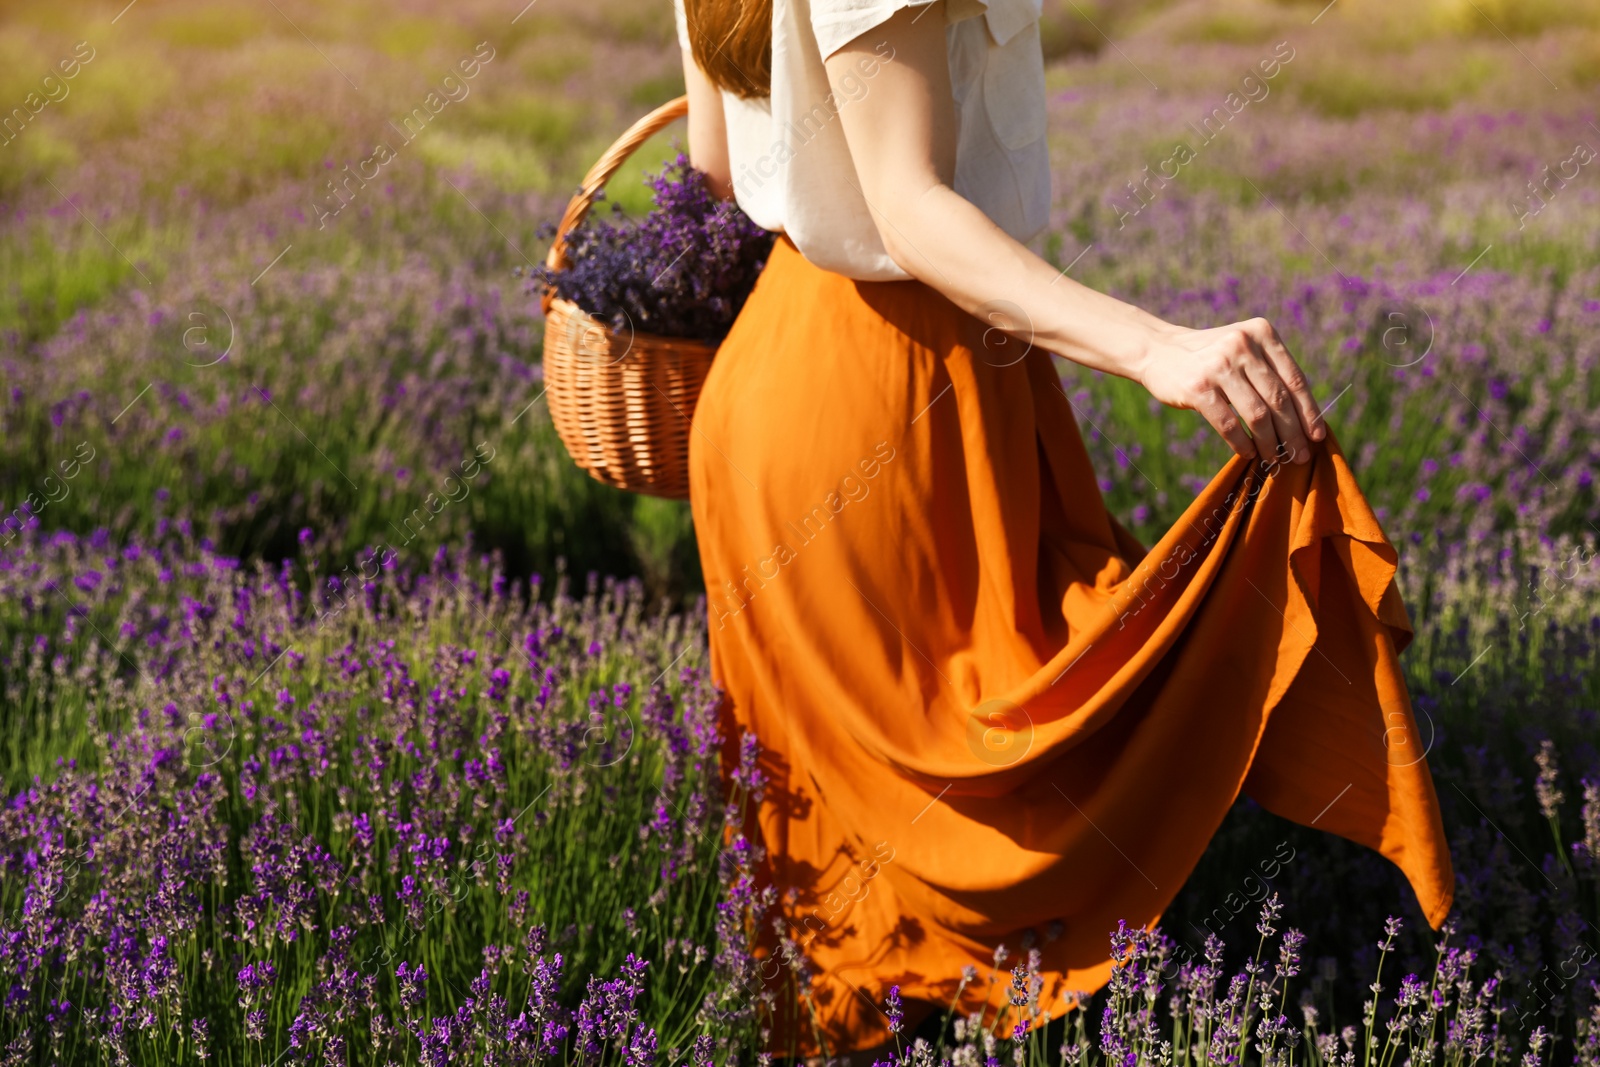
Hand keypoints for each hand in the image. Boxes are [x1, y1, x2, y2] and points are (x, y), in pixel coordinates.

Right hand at [1135, 316, 1323, 464]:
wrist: (1158, 350)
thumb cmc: (1209, 357)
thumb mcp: (1242, 348)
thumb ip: (1269, 370)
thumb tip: (1303, 418)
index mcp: (1261, 333)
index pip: (1294, 379)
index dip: (1309, 411)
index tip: (1316, 436)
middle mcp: (1242, 345)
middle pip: (1278, 399)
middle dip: (1293, 433)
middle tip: (1300, 455)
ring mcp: (1219, 366)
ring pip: (1257, 415)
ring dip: (1269, 443)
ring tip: (1274, 458)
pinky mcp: (1198, 388)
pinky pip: (1229, 424)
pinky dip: (1242, 444)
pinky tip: (1248, 453)